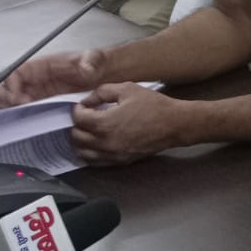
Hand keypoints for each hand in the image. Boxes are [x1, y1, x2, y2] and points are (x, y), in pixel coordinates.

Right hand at [0, 49, 106, 106]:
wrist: (104, 75)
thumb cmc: (95, 64)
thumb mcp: (95, 60)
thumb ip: (90, 62)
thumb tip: (86, 67)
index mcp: (41, 65)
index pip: (15, 73)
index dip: (12, 86)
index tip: (21, 99)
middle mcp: (35, 78)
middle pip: (5, 87)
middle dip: (6, 99)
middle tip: (20, 109)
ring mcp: (36, 91)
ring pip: (9, 100)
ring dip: (11, 109)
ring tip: (25, 115)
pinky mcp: (42, 103)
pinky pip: (22, 109)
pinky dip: (20, 115)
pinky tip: (31, 120)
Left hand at [70, 83, 191, 164]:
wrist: (174, 124)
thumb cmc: (152, 105)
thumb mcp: (128, 89)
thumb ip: (103, 91)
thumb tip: (89, 100)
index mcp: (104, 123)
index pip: (78, 118)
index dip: (79, 108)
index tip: (86, 104)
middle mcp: (103, 143)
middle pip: (76, 136)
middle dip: (78, 124)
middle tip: (87, 116)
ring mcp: (110, 155)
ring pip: (82, 152)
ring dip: (81, 140)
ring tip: (89, 130)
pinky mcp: (118, 162)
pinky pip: (94, 162)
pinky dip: (90, 153)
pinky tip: (96, 143)